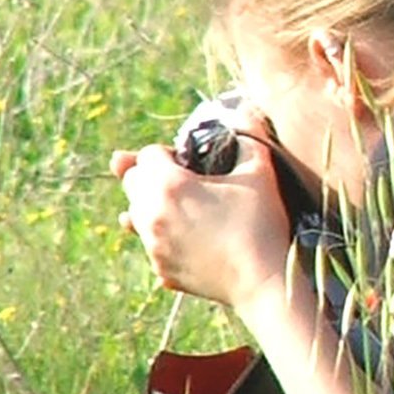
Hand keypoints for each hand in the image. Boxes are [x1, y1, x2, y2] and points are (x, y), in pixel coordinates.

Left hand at [112, 133, 293, 312]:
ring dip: (148, 205)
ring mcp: (153, 246)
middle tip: (179, 179)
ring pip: (133, 215)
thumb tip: (248, 110)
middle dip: (150, 175)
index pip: (148, 154)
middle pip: (131, 182)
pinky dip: (159, 236)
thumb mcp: (259, 173)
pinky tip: (180, 236)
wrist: (263, 283)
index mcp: (168, 186)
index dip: (170, 153)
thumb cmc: (261, 225)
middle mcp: (150, 215)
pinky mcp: (160, 270)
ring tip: (172, 206)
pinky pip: (148, 244)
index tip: (192, 162)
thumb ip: (248, 136)